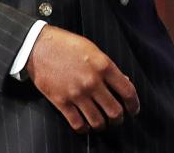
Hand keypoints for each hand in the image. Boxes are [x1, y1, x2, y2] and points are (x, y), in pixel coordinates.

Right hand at [25, 24, 139, 131]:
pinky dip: (84, 129)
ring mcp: (77, 94)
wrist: (38, 46)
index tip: (134, 109)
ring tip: (102, 123)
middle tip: (118, 119)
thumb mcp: (93, 49)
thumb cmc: (66, 45)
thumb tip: (123, 81)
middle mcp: (92, 82)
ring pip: (98, 121)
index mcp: (103, 66)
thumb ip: (108, 67)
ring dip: (103, 125)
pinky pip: (78, 124)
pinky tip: (86, 125)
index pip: (127, 91)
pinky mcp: (62, 102)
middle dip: (119, 119)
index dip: (134, 104)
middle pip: (115, 111)